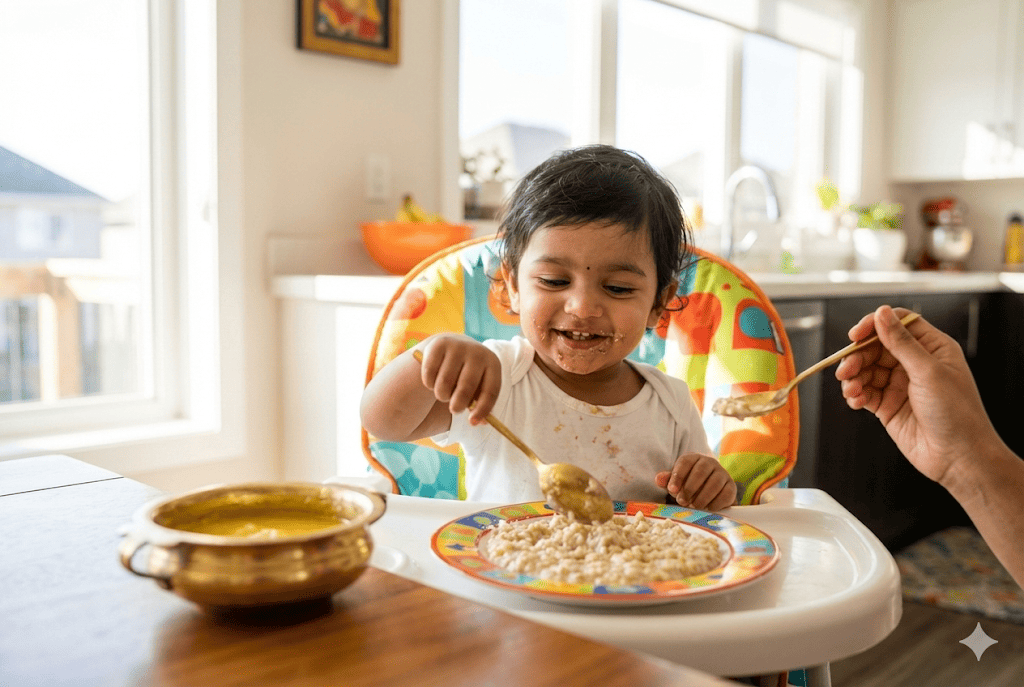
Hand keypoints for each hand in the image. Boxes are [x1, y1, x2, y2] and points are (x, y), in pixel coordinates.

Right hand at [418, 334, 501, 425]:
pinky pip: (429, 374)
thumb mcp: (478, 389)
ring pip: (444, 383)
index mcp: (492, 364)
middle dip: (458, 404)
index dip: (482, 409)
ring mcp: (457, 346)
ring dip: (441, 395)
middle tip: (454, 410)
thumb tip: (477, 422)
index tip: (471, 422)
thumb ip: (479, 406)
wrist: (454, 348)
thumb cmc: (468, 376)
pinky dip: (429, 383)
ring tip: (443, 393)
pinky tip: (433, 379)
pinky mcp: (438, 345)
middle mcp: (477, 352)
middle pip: (466, 386)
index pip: (490, 390)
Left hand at [655, 453, 736, 510]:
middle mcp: (709, 463)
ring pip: (714, 482)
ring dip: (703, 496)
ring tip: (694, 506)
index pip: (685, 462)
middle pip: (701, 471)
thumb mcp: (677, 483)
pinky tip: (707, 509)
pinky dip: (716, 502)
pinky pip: (726, 493)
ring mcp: (722, 474)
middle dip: (690, 488)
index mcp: (694, 458)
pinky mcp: (731, 486)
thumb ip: (668, 481)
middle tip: (682, 501)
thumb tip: (658, 479)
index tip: (671, 490)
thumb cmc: (689, 486)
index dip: (678, 475)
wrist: (711, 494)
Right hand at [834, 304, 998, 486]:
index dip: (874, 325)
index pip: (898, 324)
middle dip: (857, 357)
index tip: (855, 335)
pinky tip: (855, 400)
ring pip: (866, 370)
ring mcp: (900, 384)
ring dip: (853, 377)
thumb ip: (901, 342)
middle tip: (846, 370)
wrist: (958, 458)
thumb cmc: (957, 414)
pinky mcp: (887, 405)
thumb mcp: (928, 372)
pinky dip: (855, 394)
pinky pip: (864, 392)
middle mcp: (915, 364)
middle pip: (875, 347)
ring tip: (851, 389)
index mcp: (932, 348)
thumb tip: (882, 313)